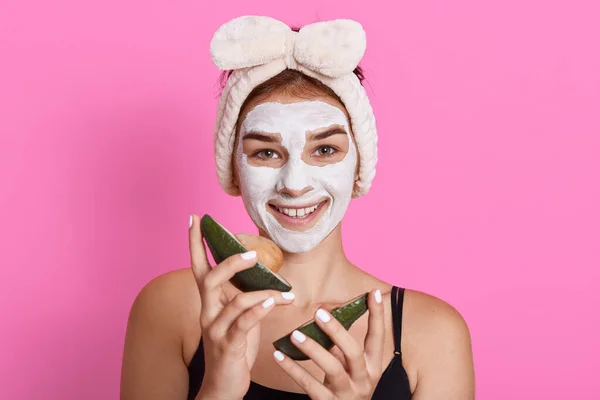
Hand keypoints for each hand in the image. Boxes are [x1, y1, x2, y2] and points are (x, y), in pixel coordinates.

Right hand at [189, 214, 294, 399]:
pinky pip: (243, 323)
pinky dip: (259, 310)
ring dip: (264, 293)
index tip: (194, 218)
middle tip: (253, 254)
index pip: (199, 267)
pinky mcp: (227, 346)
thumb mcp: (239, 317)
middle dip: (230, 262)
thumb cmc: (234, 347)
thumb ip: (244, 294)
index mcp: (210, 303)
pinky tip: (275, 303)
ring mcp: (215, 330)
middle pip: (210, 278)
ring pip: (235, 301)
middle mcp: (208, 313)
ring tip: (286, 293)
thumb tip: (264, 272)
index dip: (195, 243)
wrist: (223, 386)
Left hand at [273, 289, 384, 399]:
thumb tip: (329, 315)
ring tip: (295, 334)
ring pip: (332, 369)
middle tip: (319, 312)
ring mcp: (346, 393)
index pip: (378, 337)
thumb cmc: (347, 388)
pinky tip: (279, 356)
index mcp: (372, 366)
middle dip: (337, 330)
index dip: (377, 315)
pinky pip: (309, 385)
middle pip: (353, 352)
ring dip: (312, 349)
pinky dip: (293, 369)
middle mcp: (363, 379)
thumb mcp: (351, 368)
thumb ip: (342, 347)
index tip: (373, 293)